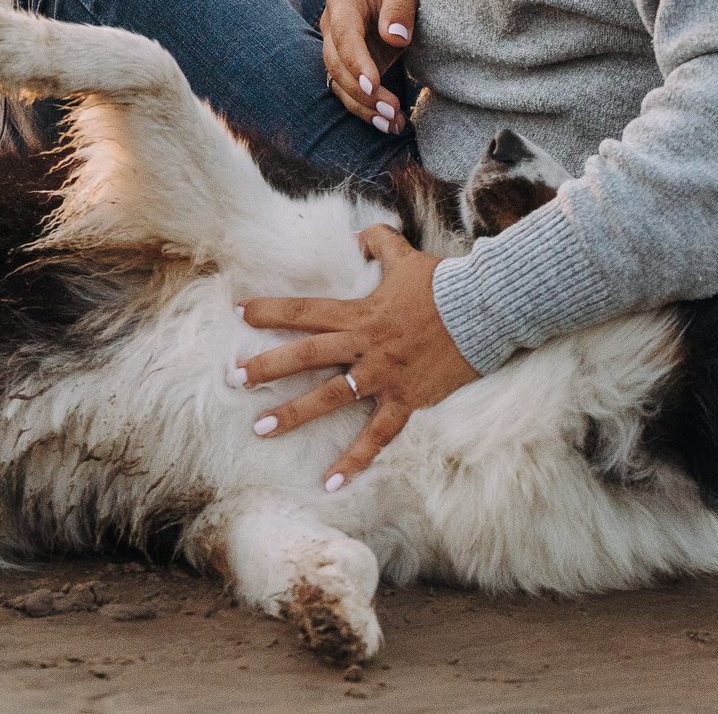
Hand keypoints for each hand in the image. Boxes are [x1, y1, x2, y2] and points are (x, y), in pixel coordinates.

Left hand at [237, 225, 478, 489]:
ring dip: (294, 414)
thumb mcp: (405, 255)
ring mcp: (383, 375)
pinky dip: (355, 460)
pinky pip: (376, 435)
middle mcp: (364, 345)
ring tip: (261, 429)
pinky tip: (330, 482)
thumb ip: (378, 242)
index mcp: (359, 312)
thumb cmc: (444, 284)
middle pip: (306, 354)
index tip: (239, 313)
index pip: (305, 310)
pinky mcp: (405, 399)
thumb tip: (357, 234)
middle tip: (233, 379)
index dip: (271, 311)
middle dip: (267, 366)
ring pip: (330, 397)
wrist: (484, 311)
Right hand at [320, 0, 415, 131]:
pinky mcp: (349, 64)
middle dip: (362, 92)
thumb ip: (400, 6)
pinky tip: (390, 125)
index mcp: (343, 0)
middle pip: (336, 65)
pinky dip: (367, 109)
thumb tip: (394, 38)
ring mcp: (338, 47)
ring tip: (394, 125)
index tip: (373, 84)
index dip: (355, 62)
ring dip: (364, 107)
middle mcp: (333, 26)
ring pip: (339, 83)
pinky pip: (350, 91)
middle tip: (392, 111)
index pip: (344, 35)